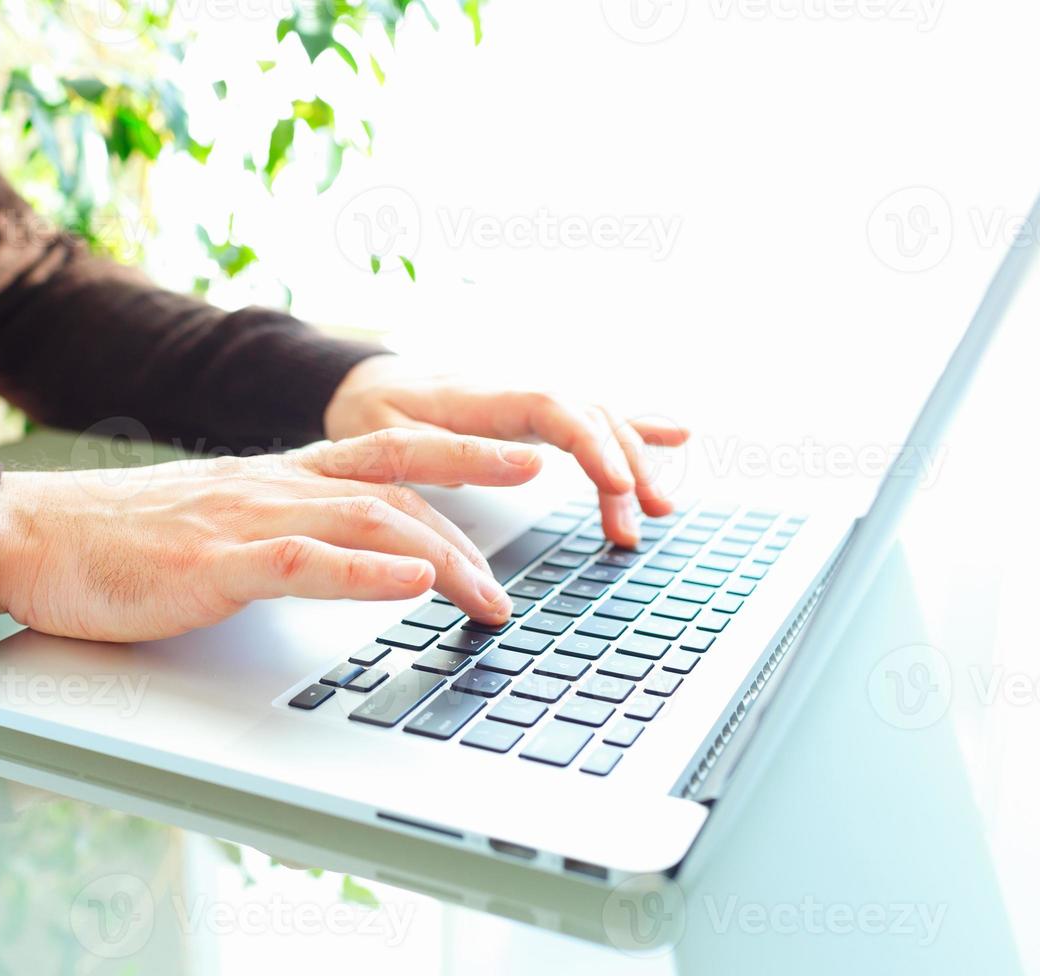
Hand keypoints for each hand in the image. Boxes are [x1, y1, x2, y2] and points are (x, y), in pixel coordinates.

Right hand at [0, 429, 542, 640]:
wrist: (35, 532)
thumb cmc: (123, 535)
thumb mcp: (220, 519)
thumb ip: (282, 528)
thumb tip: (338, 554)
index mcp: (280, 475)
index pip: (391, 453)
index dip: (464, 454)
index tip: (522, 462)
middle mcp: (275, 485)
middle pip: (398, 488)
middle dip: (471, 528)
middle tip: (515, 578)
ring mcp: (246, 519)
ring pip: (365, 521)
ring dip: (439, 560)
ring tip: (487, 598)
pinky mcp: (213, 562)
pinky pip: (302, 561)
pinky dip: (363, 573)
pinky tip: (408, 585)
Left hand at [324, 355, 689, 546]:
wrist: (366, 386)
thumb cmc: (373, 414)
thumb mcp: (389, 437)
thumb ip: (446, 452)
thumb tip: (522, 467)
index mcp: (479, 397)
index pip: (551, 408)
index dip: (590, 445)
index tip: (617, 485)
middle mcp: (515, 391)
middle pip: (586, 416)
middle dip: (621, 467)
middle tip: (634, 525)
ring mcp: (528, 401)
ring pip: (596, 419)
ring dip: (632, 460)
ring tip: (657, 508)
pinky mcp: (534, 415)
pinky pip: (589, 417)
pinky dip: (632, 426)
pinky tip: (673, 436)